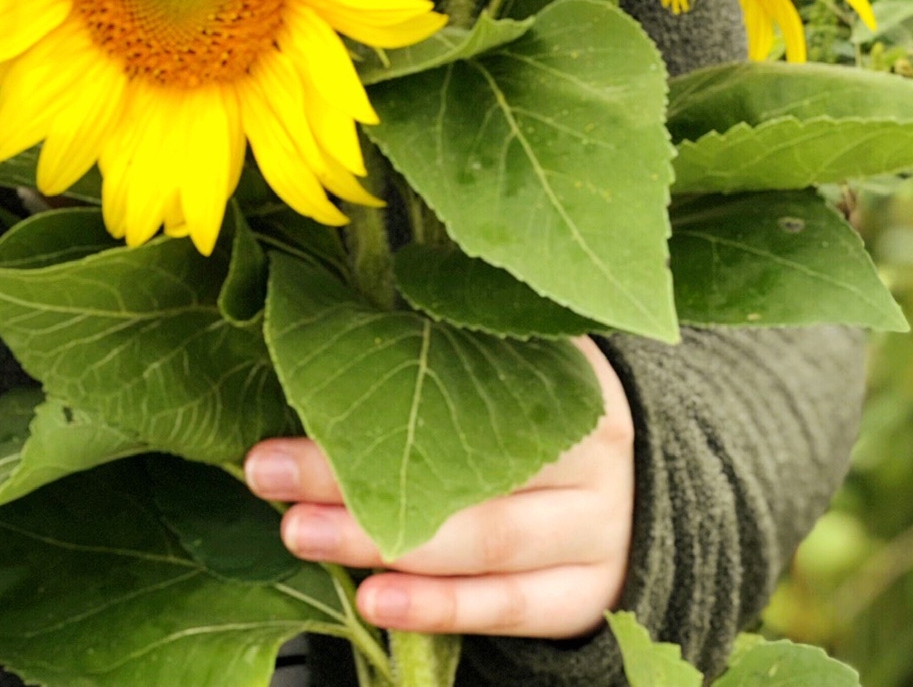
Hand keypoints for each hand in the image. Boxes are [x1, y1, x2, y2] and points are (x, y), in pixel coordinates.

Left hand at [244, 337, 633, 638]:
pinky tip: (375, 602)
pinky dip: (439, 609)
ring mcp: (599, 527)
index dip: (379, 381)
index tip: (302, 381)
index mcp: (565, 371)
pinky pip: (508, 608)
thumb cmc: (541, 411)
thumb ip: (443, 335)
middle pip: (463, 461)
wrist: (643, 489)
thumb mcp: (510, 359)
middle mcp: (593, 449)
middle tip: (269, 470)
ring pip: (482, 540)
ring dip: (379, 541)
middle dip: (354, 471)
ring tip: (300, 531)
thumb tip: (328, 304)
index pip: (466, 372)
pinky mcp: (588, 595)